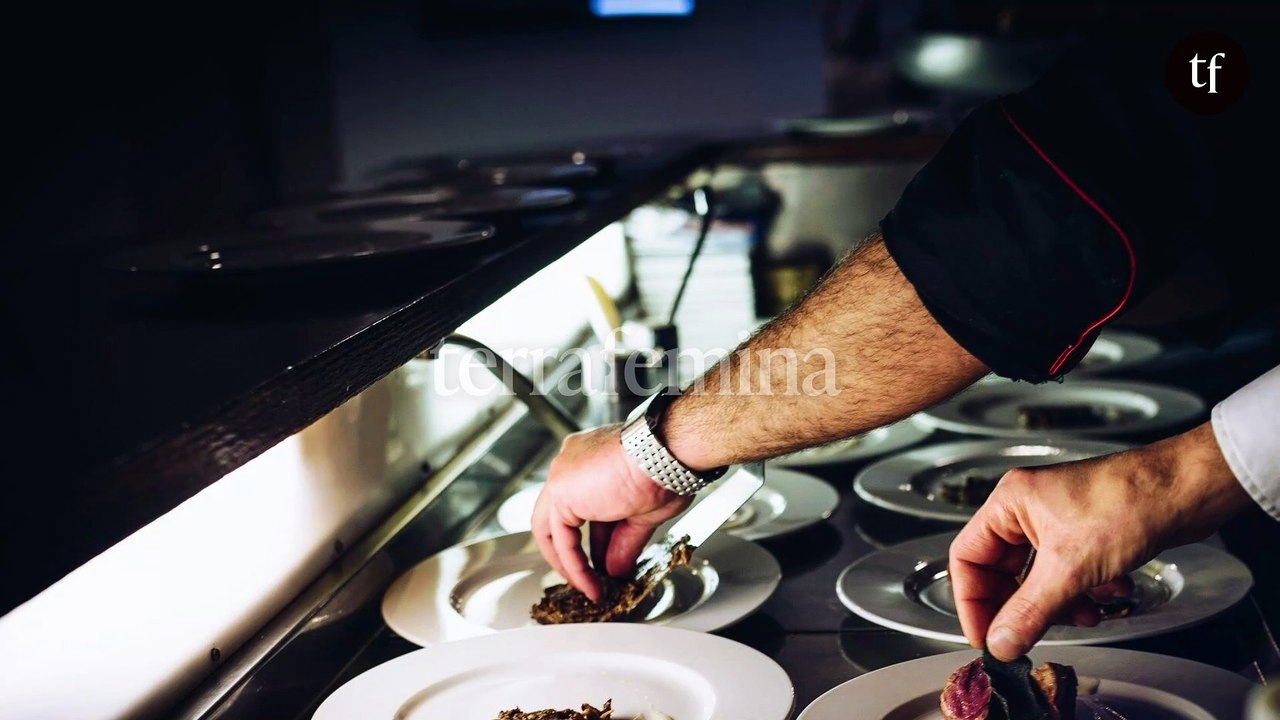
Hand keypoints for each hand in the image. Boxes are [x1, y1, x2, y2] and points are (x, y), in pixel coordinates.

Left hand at [531, 424, 691, 601]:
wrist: (665, 454)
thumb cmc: (666, 468)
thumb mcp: (643, 513)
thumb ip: (623, 542)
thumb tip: (616, 569)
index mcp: (591, 458)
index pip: (585, 505)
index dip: (596, 538)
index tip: (604, 560)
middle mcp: (571, 463)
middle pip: (562, 516)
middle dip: (574, 552)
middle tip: (589, 578)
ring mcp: (562, 475)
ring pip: (554, 529)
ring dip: (571, 564)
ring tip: (590, 588)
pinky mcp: (560, 492)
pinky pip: (561, 540)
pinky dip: (574, 566)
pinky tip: (590, 584)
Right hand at [949, 422, 1250, 660]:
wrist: (1186, 489)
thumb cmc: (1129, 500)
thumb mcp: (1070, 568)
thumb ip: (1030, 611)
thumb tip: (1001, 642)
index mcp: (1009, 503)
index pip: (967, 557)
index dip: (972, 601)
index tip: (986, 636)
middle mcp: (1028, 510)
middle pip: (1003, 572)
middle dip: (1024, 606)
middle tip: (1031, 635)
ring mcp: (1057, 522)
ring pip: (1038, 578)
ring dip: (1059, 603)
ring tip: (1084, 613)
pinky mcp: (1086, 535)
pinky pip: (1068, 575)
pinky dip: (1084, 592)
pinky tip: (1109, 593)